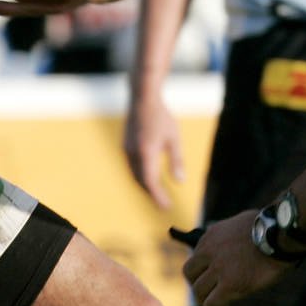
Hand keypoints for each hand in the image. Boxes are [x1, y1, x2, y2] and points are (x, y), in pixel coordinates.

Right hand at [124, 91, 185, 207]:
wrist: (142, 97)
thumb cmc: (161, 116)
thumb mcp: (174, 138)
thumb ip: (176, 160)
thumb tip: (180, 181)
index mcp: (146, 152)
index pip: (150, 182)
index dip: (158, 197)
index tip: (166, 207)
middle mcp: (133, 153)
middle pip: (141, 181)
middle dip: (151, 194)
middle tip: (163, 204)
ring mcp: (126, 149)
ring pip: (134, 175)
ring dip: (145, 186)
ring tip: (156, 193)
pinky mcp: (125, 145)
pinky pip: (131, 167)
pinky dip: (140, 175)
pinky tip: (148, 176)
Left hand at [183, 210, 289, 305]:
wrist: (280, 235)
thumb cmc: (268, 228)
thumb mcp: (240, 223)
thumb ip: (228, 235)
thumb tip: (228, 245)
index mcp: (211, 235)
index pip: (195, 257)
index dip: (202, 270)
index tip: (211, 277)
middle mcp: (209, 251)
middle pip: (189, 273)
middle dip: (198, 284)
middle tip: (210, 291)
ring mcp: (218, 268)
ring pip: (199, 290)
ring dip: (207, 299)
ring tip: (220, 304)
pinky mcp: (230, 284)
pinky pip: (211, 303)